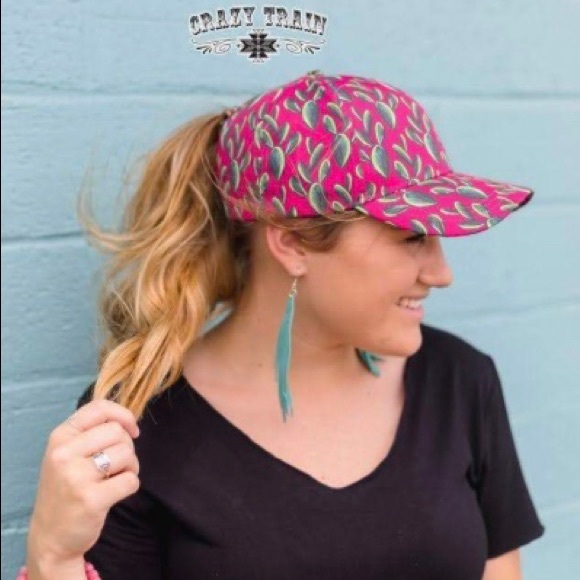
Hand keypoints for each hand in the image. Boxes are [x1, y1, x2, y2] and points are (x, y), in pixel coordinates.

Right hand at [27, 399, 140, 564]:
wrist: (50, 537)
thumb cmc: (66, 488)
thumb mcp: (67, 453)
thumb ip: (91, 432)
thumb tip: (128, 421)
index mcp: (60, 437)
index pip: (99, 408)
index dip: (124, 415)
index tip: (132, 429)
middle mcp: (64, 454)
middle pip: (118, 431)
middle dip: (127, 446)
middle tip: (118, 463)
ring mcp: (76, 477)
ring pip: (127, 454)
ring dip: (131, 466)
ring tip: (116, 477)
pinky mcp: (91, 500)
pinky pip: (131, 480)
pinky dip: (130, 486)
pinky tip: (115, 493)